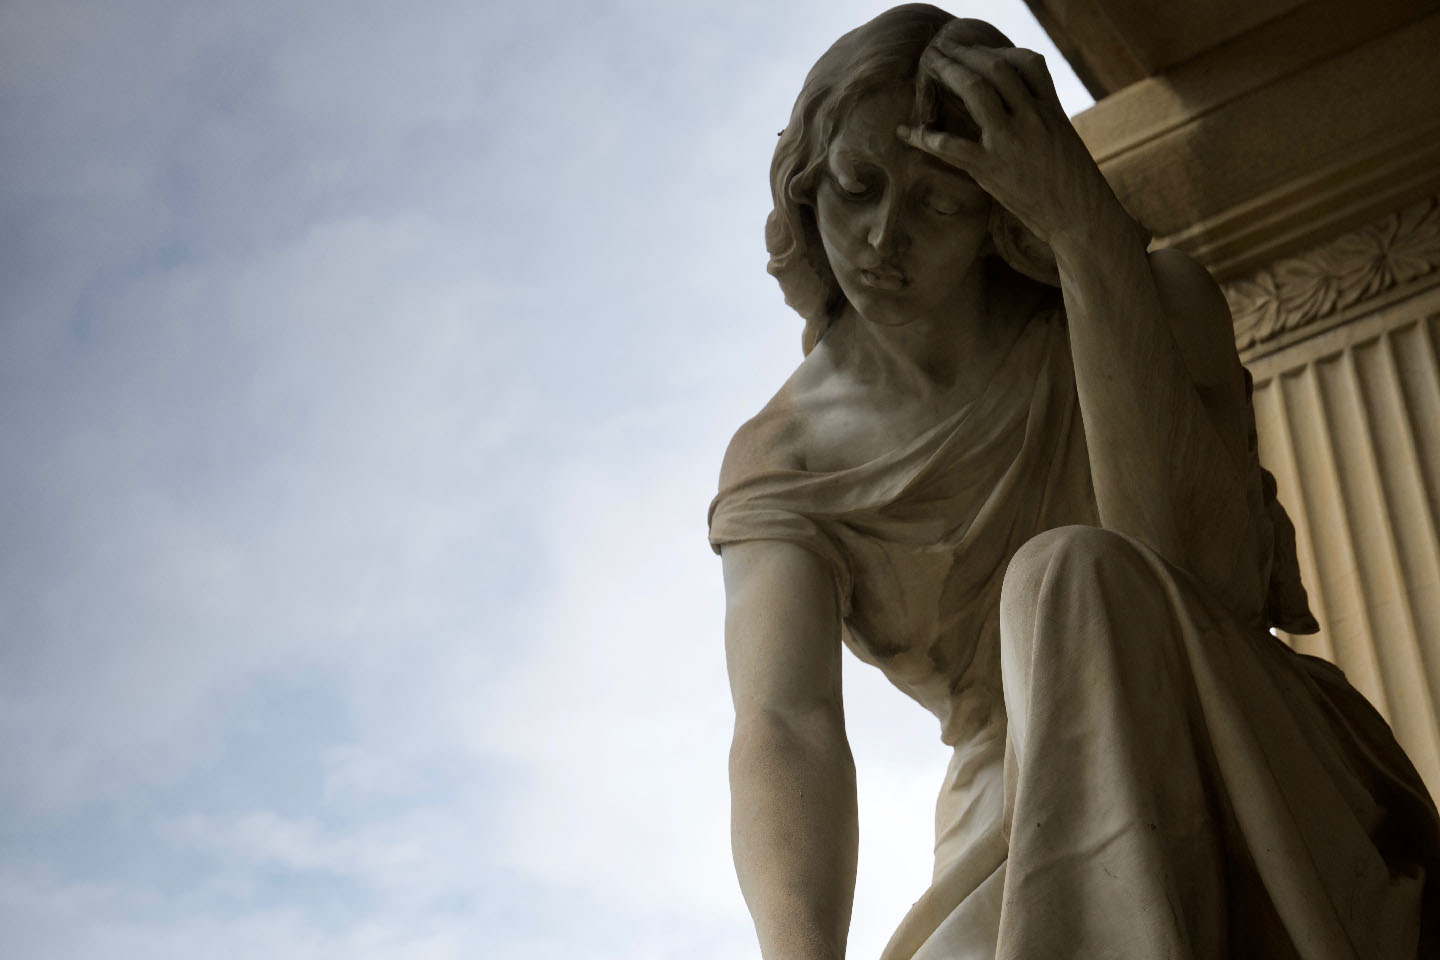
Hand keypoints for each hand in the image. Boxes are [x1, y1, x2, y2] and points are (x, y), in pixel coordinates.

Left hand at [896, 29, 1132, 252]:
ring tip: (929, 66)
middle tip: (942, 49)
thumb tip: (1020, 110)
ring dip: (949, 73)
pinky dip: (925, 137)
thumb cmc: (1074, 186)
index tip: (980, 53)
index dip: (1001, 53)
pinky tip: (907, 132)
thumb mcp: (1064, 142)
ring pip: (976, 91)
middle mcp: (1032, 118)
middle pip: (996, 69)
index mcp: (1051, 110)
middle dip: (966, 54)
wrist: (1081, 218)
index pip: (1028, 64)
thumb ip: (1043, 120)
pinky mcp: (991, 169)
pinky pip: (951, 146)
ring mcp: (1011, 141)